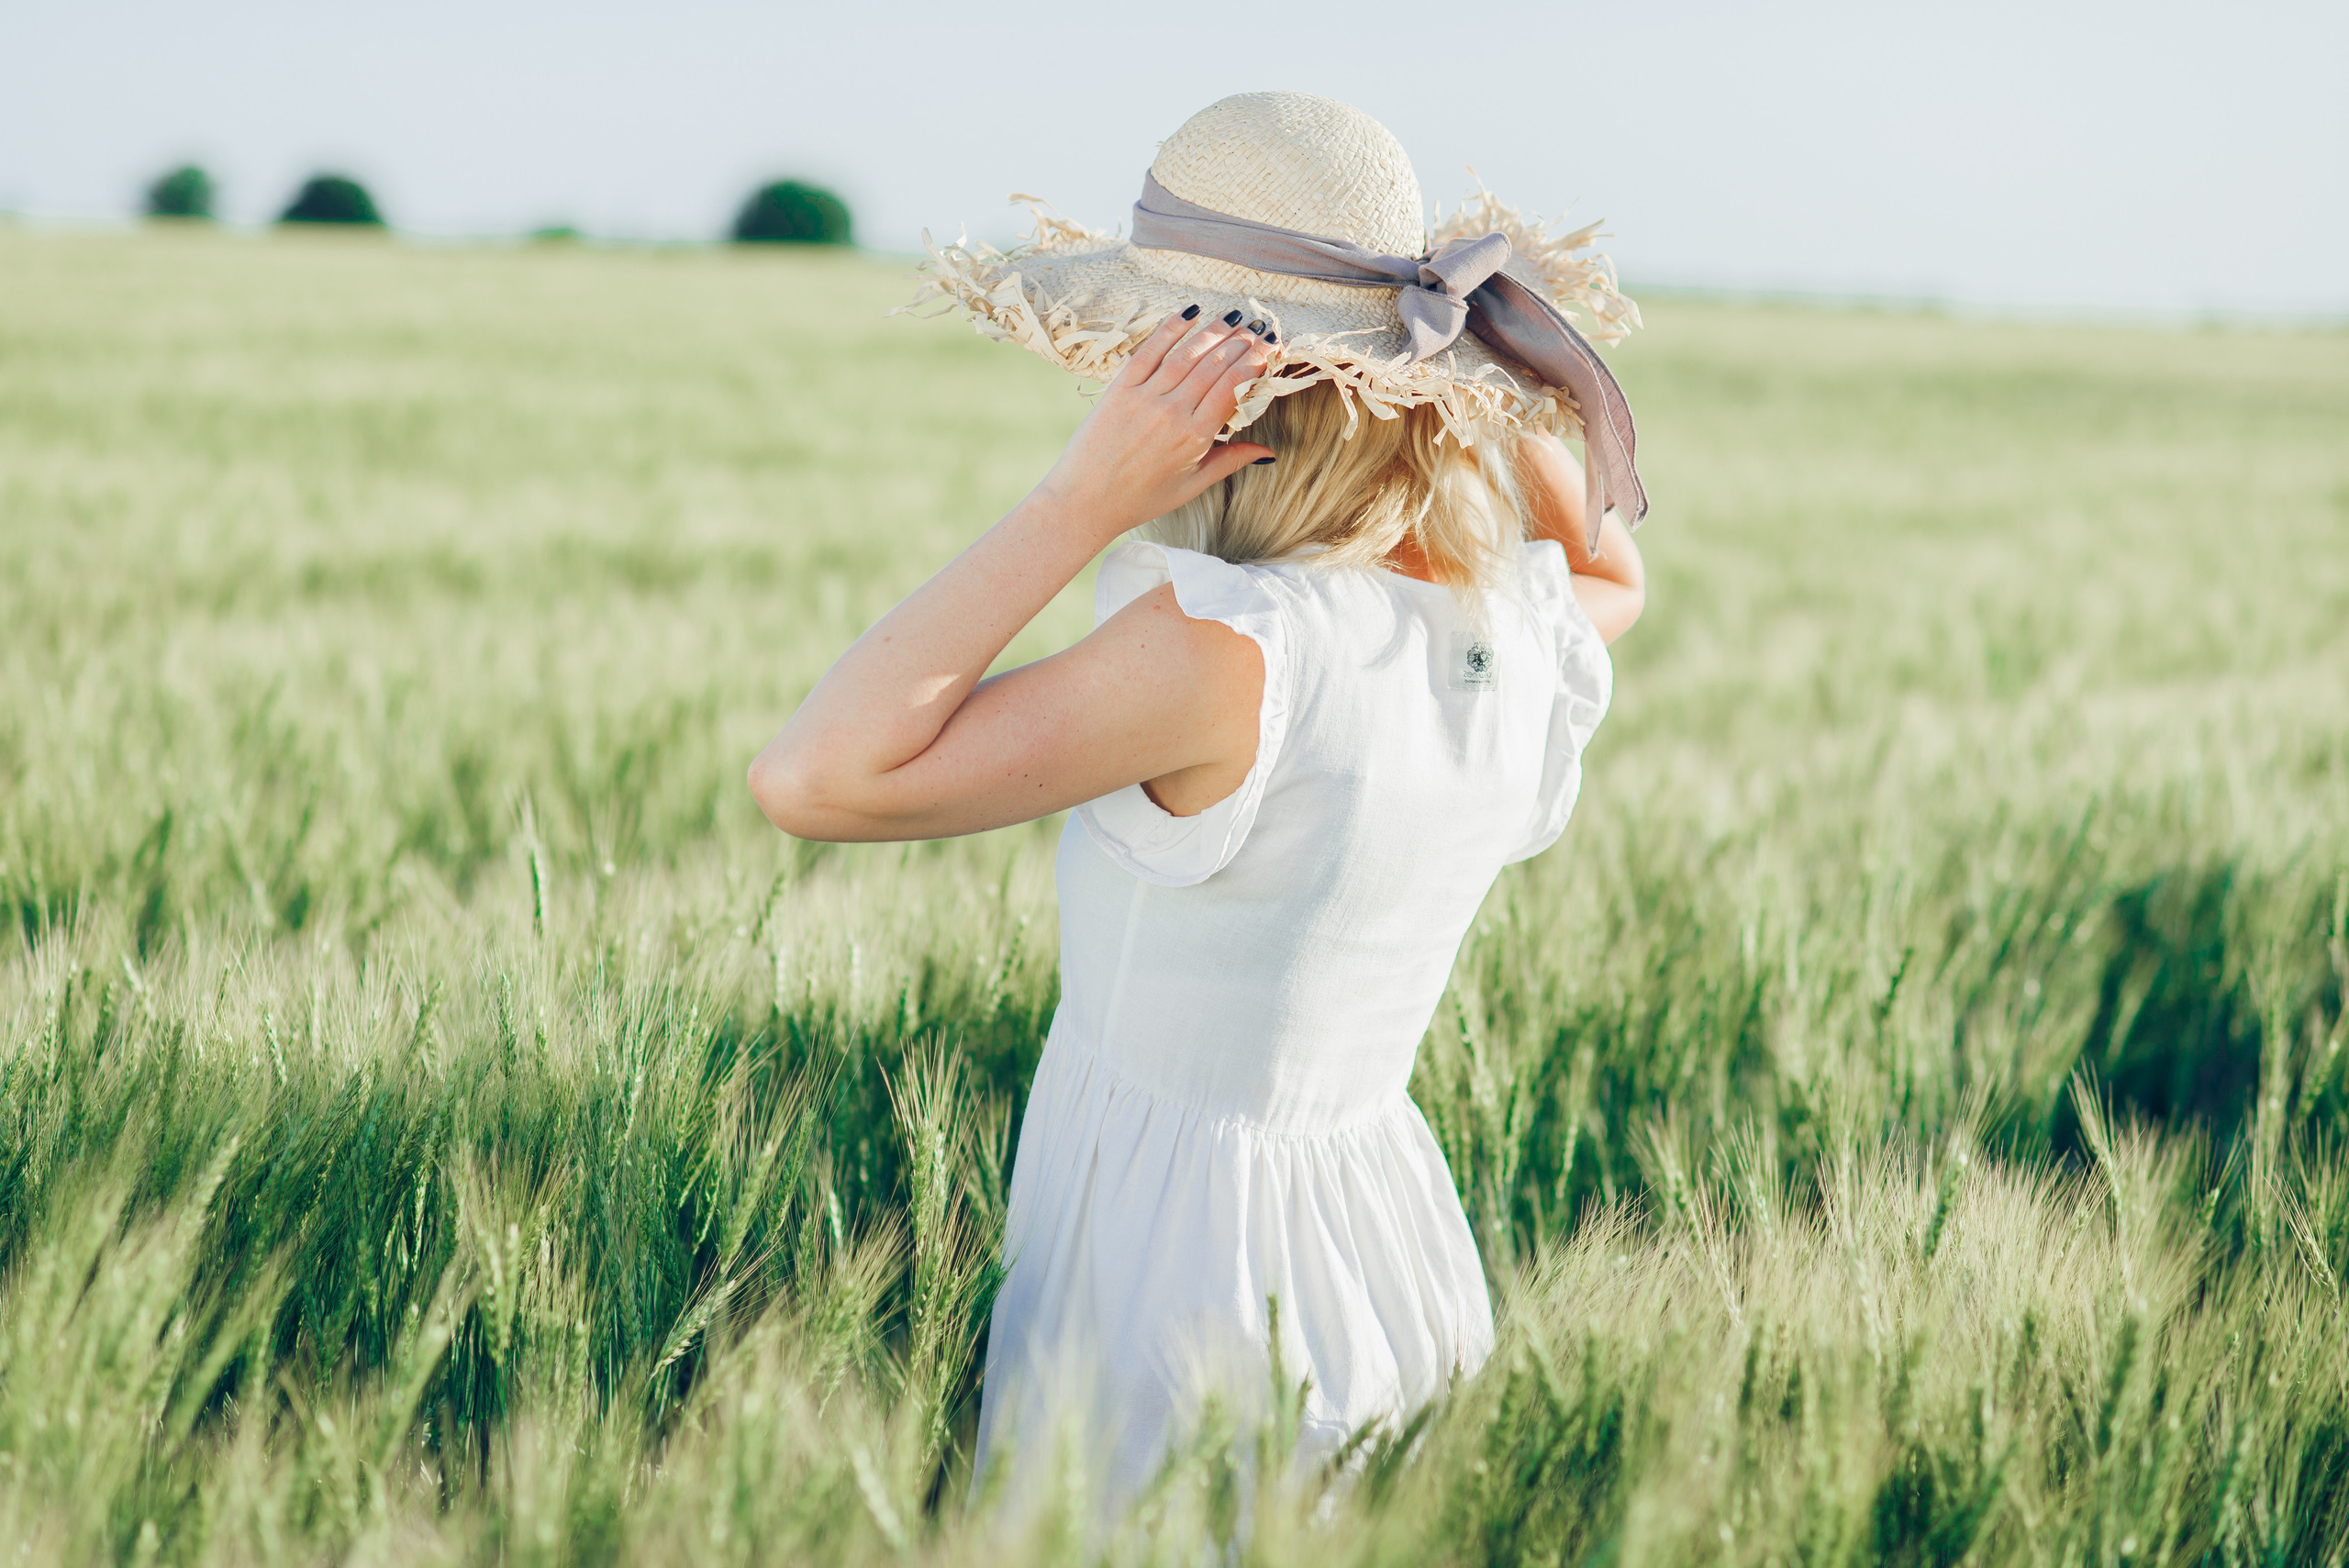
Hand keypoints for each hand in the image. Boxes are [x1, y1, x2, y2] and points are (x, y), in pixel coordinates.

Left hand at [1030, 308, 1275, 539]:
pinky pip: (1149, 351)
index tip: (1272, 348)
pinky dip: (1170, 329)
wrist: (1083, 501)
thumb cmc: (1139, 500)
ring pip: (1186, 355)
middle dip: (1242, 343)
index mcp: (1194, 437)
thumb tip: (1268, 453)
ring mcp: (1143, 397)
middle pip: (1215, 366)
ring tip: (1234, 318)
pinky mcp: (1119, 389)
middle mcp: (1171, 412)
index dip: (1256, 362)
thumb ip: (1230, 461)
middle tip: (1259, 329)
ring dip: (1214, 332)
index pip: (1234, 387)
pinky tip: (1189, 313)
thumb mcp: (1191, 486)